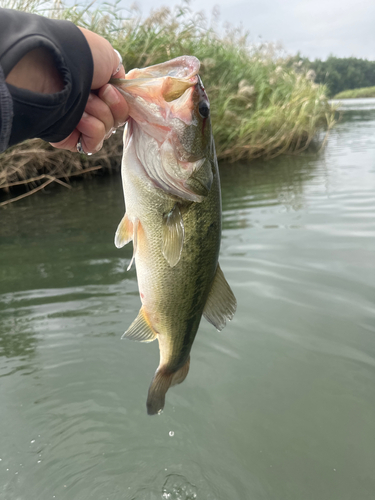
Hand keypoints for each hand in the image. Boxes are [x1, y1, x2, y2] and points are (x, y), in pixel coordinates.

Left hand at [50, 28, 128, 153]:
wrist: (54, 71)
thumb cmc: (80, 58)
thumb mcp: (108, 55)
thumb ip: (119, 75)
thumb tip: (118, 89)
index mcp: (95, 87)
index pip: (120, 104)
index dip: (120, 100)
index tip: (109, 88)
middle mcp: (87, 105)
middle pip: (117, 118)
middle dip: (110, 105)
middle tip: (93, 93)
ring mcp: (79, 123)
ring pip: (108, 129)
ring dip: (100, 113)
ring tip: (82, 103)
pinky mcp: (73, 140)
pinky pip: (96, 143)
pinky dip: (93, 130)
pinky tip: (80, 119)